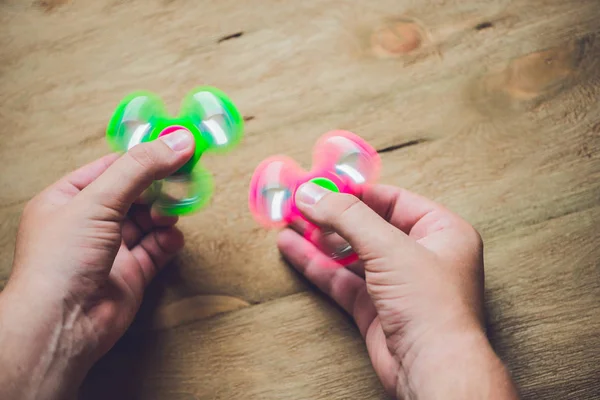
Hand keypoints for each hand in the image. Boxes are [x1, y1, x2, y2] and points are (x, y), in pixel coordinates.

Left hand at [0, 130, 194, 399]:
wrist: (64, 324)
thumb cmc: (61, 261)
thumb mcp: (99, 200)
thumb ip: (140, 168)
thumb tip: (177, 141)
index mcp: (69, 198)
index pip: (113, 167)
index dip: (145, 157)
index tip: (176, 147)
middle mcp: (89, 222)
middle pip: (135, 192)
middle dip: (159, 186)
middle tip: (185, 176)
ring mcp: (111, 249)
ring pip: (148, 220)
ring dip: (165, 213)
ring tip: (174, 212)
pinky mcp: (130, 273)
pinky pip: (157, 248)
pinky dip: (168, 240)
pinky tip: (172, 237)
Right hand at [278, 183, 518, 398]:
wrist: (433, 369)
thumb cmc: (433, 307)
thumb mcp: (389, 248)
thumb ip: (348, 217)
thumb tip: (312, 193)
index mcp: (441, 232)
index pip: (392, 200)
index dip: (355, 191)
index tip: (322, 183)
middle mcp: (421, 256)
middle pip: (368, 226)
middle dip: (331, 215)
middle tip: (299, 202)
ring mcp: (397, 284)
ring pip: (351, 254)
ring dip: (319, 239)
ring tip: (288, 221)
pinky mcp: (376, 309)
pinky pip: (342, 280)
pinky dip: (317, 265)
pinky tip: (293, 249)